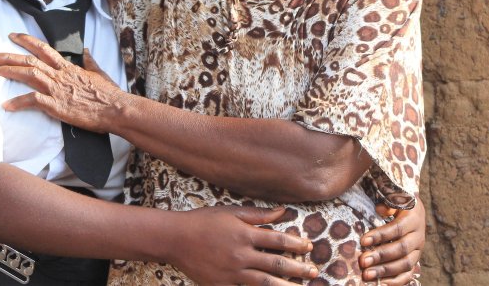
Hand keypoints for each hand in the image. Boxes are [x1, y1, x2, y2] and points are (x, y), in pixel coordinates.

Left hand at [0, 33, 125, 132]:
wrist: (115, 109)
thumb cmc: (109, 94)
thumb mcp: (99, 73)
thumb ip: (89, 62)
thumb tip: (85, 51)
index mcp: (68, 67)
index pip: (43, 48)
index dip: (26, 40)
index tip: (12, 35)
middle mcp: (59, 75)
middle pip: (29, 60)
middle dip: (8, 56)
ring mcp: (56, 89)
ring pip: (28, 74)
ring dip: (8, 72)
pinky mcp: (56, 105)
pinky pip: (32, 100)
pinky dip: (18, 102)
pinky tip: (6, 105)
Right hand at [170, 205, 318, 285]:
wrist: (174, 239)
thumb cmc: (202, 221)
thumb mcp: (230, 212)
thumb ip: (258, 214)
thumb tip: (282, 211)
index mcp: (244, 234)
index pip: (277, 240)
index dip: (295, 244)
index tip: (309, 247)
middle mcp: (240, 255)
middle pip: (275, 264)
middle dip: (297, 268)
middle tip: (314, 272)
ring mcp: (231, 273)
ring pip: (264, 283)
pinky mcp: (221, 285)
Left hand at [359, 199, 425, 284]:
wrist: (414, 211)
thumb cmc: (397, 204)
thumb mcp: (394, 199)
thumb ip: (388, 203)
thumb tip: (380, 209)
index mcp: (414, 219)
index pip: (397, 228)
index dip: (381, 235)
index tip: (363, 241)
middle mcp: (418, 236)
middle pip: (401, 249)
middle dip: (381, 256)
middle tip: (363, 261)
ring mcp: (418, 251)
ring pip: (405, 264)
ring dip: (385, 271)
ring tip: (367, 275)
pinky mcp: (415, 262)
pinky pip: (408, 275)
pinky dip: (395, 282)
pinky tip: (380, 284)